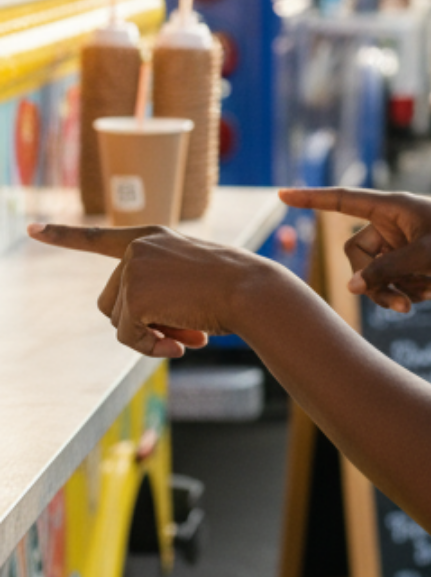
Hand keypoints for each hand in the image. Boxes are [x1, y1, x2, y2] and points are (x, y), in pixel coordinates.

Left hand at [26, 222, 257, 356]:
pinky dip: (151, 348)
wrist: (252, 290)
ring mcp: (134, 270)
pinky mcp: (134, 296)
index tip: (32, 228)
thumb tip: (134, 330)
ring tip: (188, 335)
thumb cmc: (233, 287)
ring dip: (150, 336)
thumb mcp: (191, 280)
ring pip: (119, 321)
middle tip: (181, 334)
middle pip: (112, 301)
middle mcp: (138, 249)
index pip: (99, 238)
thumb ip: (159, 292)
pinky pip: (128, 336)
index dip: (63, 236)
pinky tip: (181, 344)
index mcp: (153, 238)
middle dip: (141, 323)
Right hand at [277, 187, 430, 311]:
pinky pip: (394, 278)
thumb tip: (350, 288)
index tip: (281, 195)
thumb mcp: (425, 257)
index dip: (312, 199)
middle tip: (401, 302)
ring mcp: (404, 239)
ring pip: (375, 272)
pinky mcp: (415, 257)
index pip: (343, 200)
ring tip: (423, 299)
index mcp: (392, 206)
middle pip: (357, 254)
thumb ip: (386, 271)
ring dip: (393, 290)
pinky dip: (408, 288)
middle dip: (373, 281)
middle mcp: (394, 220)